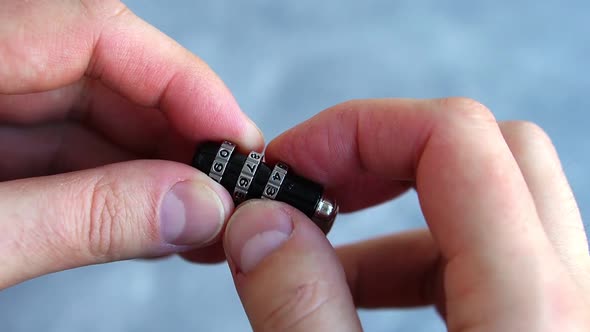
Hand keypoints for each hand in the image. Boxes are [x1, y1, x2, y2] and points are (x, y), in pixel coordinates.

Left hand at [0, 0, 262, 288]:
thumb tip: (195, 208)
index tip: (233, 136)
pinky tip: (143, 215)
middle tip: (223, 189)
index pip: (93, 25)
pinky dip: (103, 183)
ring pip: (82, 113)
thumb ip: (85, 218)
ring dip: (144, 168)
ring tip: (193, 215)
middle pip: (99, 70)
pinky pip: (53, 144)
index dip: (178, 77)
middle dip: (171, 136)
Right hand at [222, 98, 589, 330]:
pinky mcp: (546, 330)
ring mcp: (567, 313)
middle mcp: (574, 298)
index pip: (455, 137)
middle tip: (312, 188)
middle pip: (490, 151)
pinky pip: (491, 258)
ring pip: (491, 206)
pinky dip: (418, 255)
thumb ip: (302, 312)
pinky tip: (359, 294)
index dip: (357, 128)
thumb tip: (261, 226)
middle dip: (383, 152)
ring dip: (396, 211)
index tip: (289, 165)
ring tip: (317, 255)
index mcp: (536, 307)